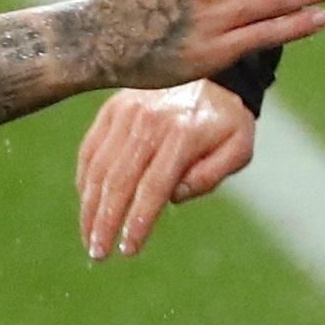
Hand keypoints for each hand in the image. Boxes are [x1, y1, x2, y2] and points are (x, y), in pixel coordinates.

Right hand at [77, 82, 259, 257]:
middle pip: (118, 181)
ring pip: (99, 167)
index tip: (128, 250)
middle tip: (98, 253)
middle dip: (105, 222)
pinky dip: (85, 178)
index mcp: (183, 135)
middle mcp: (149, 122)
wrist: (211, 70)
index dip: (137, 222)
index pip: (153, 188)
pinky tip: (86, 202)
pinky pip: (91, 148)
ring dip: (90, 207)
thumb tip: (173, 198)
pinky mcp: (112, 108)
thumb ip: (211, 176)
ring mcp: (126, 113)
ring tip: (89, 237)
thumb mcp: (238, 147)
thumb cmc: (226, 119)